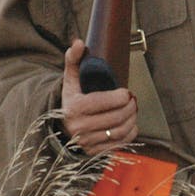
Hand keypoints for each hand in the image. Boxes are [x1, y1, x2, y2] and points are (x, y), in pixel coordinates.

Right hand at [59, 39, 137, 155]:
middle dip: (130, 107)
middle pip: (116, 117)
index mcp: (75, 108)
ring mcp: (88, 142)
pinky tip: (130, 123)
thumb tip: (79, 43)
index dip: (122, 96)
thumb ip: (73, 60)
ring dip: (132, 119)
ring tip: (133, 109)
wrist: (61, 128)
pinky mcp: (95, 152)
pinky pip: (120, 143)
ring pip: (120, 131)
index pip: (105, 102)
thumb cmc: (71, 100)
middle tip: (133, 100)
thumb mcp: (70, 79)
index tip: (126, 92)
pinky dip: (130, 133)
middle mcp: (80, 128)